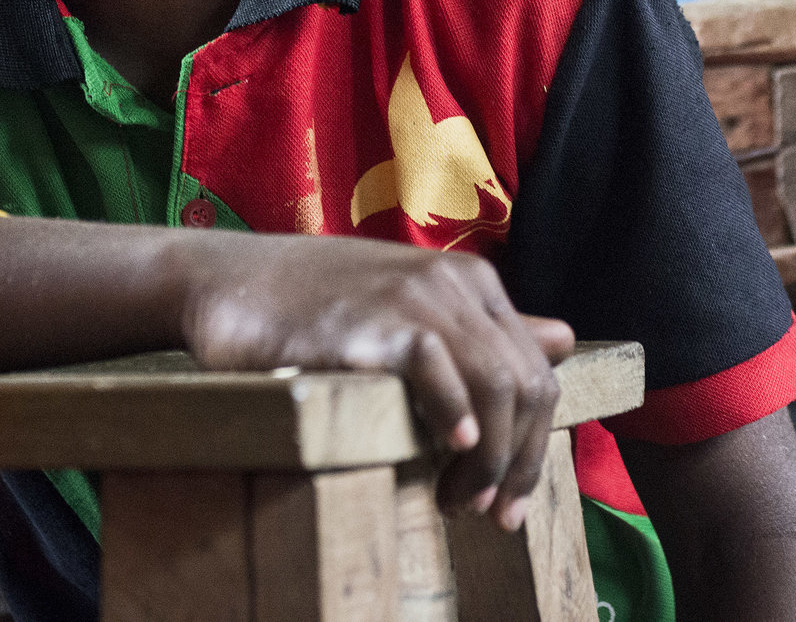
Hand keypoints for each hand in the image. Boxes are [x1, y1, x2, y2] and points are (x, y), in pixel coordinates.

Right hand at [176, 235, 572, 528]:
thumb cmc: (317, 306)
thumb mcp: (411, 310)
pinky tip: (450, 451)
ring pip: (496, 384)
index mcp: (472, 283)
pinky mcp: (374, 321)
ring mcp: (415, 298)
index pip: (537, 372)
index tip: (508, 502)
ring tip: (459, 499)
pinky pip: (438, 369)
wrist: (231, 282)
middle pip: (527, 385)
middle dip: (520, 462)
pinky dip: (454, 415)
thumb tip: (564, 340)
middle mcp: (453, 285)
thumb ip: (485, 329)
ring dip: (491, 458)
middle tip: (488, 513)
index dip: (534, 446)